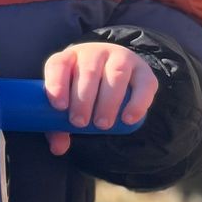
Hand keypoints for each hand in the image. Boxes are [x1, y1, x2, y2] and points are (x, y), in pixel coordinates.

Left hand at [42, 43, 157, 155]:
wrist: (115, 70)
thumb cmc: (82, 91)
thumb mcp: (68, 103)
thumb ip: (57, 126)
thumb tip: (58, 149)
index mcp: (69, 58)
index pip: (59, 64)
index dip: (56, 83)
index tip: (58, 106)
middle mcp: (94, 53)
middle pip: (88, 72)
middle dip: (83, 99)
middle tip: (80, 123)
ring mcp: (121, 58)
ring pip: (116, 74)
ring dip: (108, 101)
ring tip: (102, 124)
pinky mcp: (144, 70)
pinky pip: (144, 84)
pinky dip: (137, 102)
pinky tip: (128, 119)